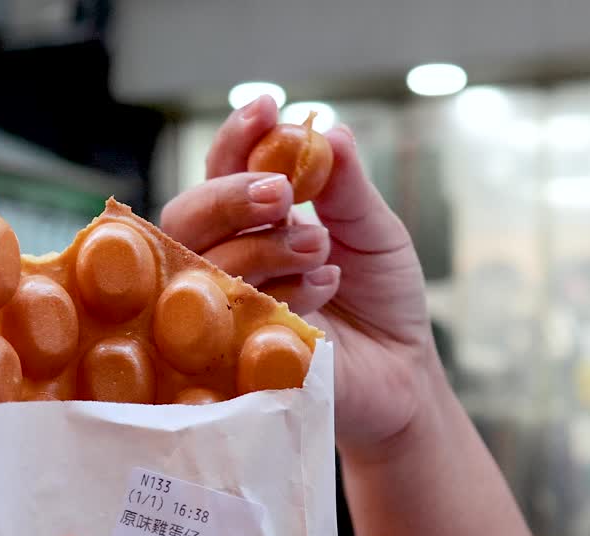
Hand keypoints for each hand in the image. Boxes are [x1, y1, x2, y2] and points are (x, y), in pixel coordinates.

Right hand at [160, 95, 435, 450]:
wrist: (403, 371)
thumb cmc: (382, 299)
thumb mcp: (375, 231)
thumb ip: (346, 185)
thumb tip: (329, 131)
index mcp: (254, 222)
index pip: (221, 170)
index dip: (235, 138)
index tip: (267, 109)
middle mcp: (228, 260)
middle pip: (186, 216)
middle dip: (231, 196)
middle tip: (283, 194)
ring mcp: (226, 309)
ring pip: (205, 264)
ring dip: (265, 245)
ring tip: (322, 248)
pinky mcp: (235, 356)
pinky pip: (233, 316)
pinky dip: (284, 293)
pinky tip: (326, 289)